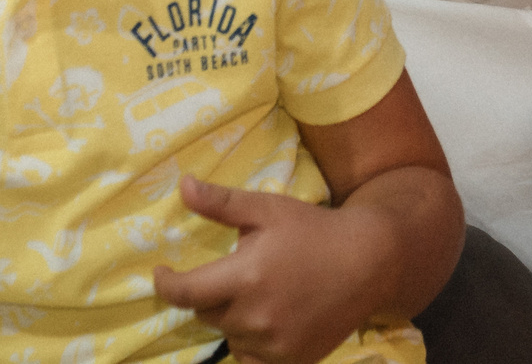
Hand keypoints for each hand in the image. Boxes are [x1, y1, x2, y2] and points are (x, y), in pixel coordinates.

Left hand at [153, 176, 394, 363]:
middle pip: (208, 313)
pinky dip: (252, 342)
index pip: (186, 293)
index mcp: (246, 276)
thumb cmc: (314, 230)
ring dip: (233, 318)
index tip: (162, 273)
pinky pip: (252, 358)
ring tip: (260, 294)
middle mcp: (256, 317)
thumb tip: (183, 185)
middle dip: (212, 293)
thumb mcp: (268, 208)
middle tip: (236, 272)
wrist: (369, 262)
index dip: (166, 284)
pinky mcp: (292, 361)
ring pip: (230, 336)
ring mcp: (275, 345)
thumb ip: (221, 204)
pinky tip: (269, 319)